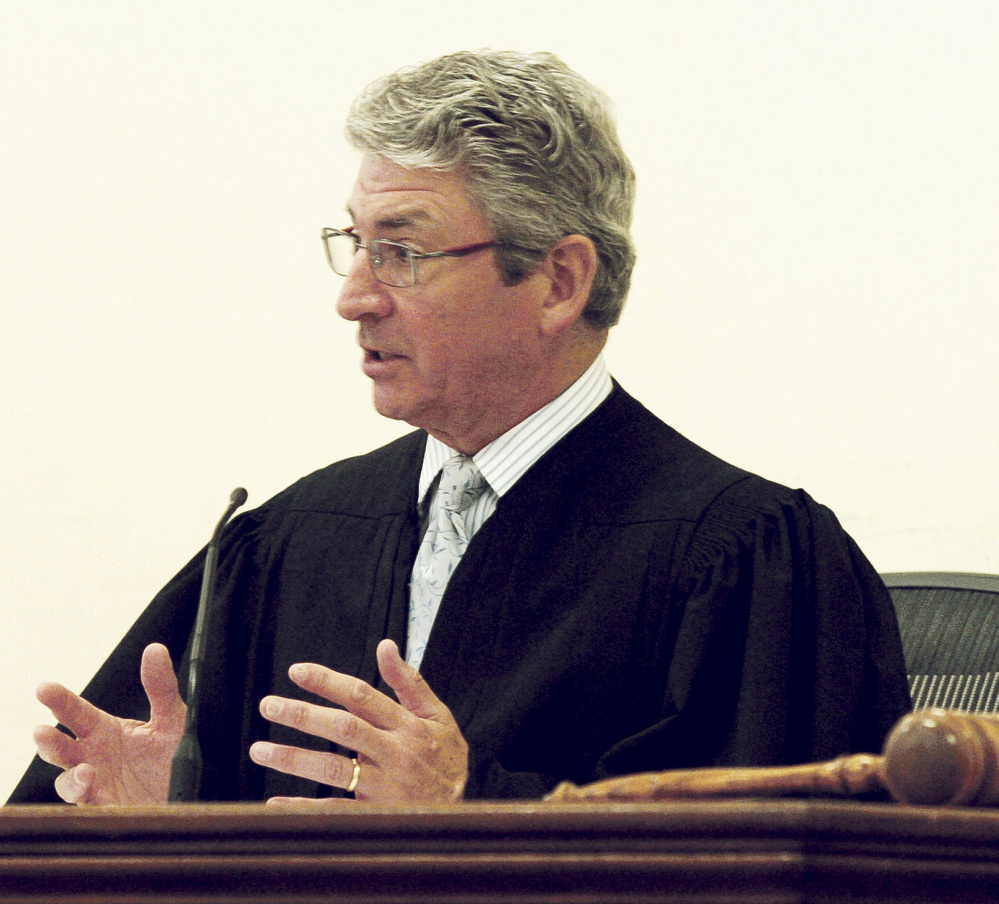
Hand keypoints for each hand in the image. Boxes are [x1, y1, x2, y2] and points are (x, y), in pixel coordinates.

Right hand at [33, 643, 186, 804]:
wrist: (190, 794)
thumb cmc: (171, 755)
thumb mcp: (172, 717)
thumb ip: (161, 686)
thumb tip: (154, 650)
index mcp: (105, 732)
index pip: (76, 713)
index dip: (59, 700)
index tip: (44, 688)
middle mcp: (94, 757)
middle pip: (61, 748)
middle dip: (48, 740)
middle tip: (42, 731)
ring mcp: (97, 786)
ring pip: (68, 782)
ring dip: (70, 778)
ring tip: (85, 770)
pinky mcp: (108, 810)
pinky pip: (91, 808)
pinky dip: (92, 802)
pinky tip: (99, 791)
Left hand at [249, 638, 467, 805]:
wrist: (464, 811)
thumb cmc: (446, 755)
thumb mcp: (437, 714)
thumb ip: (409, 681)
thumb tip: (385, 646)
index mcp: (407, 725)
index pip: (361, 696)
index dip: (327, 682)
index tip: (296, 671)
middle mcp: (394, 752)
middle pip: (343, 729)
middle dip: (303, 715)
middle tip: (267, 705)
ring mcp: (384, 786)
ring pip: (334, 770)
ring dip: (294, 759)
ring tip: (259, 750)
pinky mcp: (376, 815)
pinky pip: (335, 812)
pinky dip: (303, 809)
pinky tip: (274, 803)